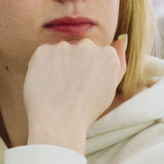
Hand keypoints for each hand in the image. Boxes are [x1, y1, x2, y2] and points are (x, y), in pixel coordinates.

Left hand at [22, 36, 127, 152]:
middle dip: (74, 62)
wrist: (59, 123)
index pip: (96, 53)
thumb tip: (121, 40)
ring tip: (58, 87)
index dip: (88, 70)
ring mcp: (64, 47)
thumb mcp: (111, 87)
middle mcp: (87, 45)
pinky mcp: (43, 51)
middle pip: (79, 48)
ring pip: (60, 51)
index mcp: (107, 54)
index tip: (84, 85)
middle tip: (70, 87)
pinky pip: (43, 55)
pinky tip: (45, 83)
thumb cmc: (87, 109)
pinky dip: (42, 66)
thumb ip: (119, 62)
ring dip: (58, 63)